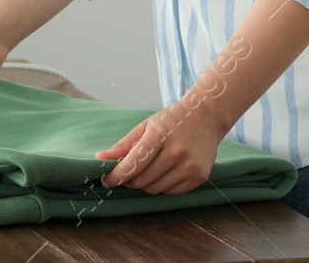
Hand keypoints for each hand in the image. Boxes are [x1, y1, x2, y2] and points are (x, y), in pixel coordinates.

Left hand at [96, 100, 227, 194]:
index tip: (105, 180)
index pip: (132, 165)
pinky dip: (162, 186)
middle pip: (141, 180)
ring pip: (155, 189)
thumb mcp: (146, 126)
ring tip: (147, 170)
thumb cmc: (173, 120)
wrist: (207, 117)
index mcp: (159, 135)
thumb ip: (123, 145)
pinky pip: (171, 192)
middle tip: (126, 174)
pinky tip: (164, 172)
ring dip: (145, 184)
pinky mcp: (199, 176)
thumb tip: (101, 159)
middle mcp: (176, 152)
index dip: (115, 176)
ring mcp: (189, 166)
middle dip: (129, 180)